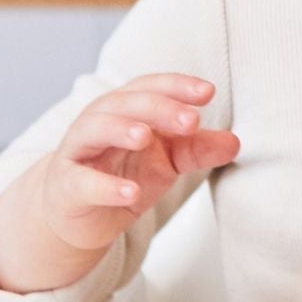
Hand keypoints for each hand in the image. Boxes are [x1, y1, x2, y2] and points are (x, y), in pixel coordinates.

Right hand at [26, 73, 240, 251]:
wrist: (78, 214)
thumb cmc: (123, 175)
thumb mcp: (165, 163)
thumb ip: (196, 150)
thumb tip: (234, 142)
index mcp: (125, 109)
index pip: (150, 87)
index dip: (176, 86)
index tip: (207, 92)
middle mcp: (98, 121)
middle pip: (124, 103)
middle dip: (158, 108)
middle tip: (190, 120)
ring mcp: (78, 152)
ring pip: (95, 129)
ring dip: (121, 129)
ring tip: (146, 137)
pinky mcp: (66, 186)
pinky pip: (82, 182)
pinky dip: (105, 187)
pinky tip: (130, 193)